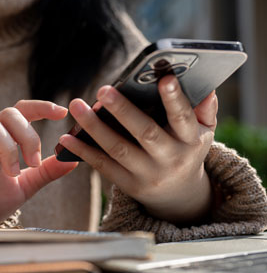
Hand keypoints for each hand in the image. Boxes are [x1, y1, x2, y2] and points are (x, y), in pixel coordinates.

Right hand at [0, 100, 77, 226]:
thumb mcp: (25, 186)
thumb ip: (46, 172)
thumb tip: (73, 160)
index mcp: (7, 141)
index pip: (23, 113)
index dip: (42, 107)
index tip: (62, 113)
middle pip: (9, 114)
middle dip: (28, 135)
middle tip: (34, 161)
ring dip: (7, 145)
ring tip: (12, 171)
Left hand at [58, 75, 217, 223]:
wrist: (177, 194)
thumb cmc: (186, 149)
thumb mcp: (203, 132)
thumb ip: (205, 110)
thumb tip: (206, 87)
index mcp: (190, 141)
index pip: (183, 118)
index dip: (175, 99)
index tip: (165, 78)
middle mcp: (170, 159)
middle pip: (145, 133)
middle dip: (124, 111)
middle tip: (103, 90)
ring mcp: (147, 174)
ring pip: (118, 149)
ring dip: (94, 127)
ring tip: (77, 106)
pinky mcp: (128, 185)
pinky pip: (103, 166)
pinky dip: (83, 152)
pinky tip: (66, 138)